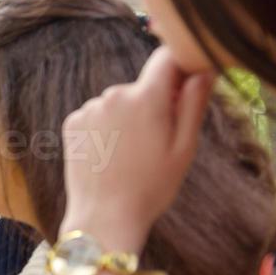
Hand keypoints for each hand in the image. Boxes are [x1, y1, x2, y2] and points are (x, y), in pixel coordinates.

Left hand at [59, 47, 212, 250]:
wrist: (104, 217)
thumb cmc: (151, 186)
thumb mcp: (185, 147)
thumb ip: (194, 102)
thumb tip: (203, 68)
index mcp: (146, 98)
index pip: (166, 58)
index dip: (180, 66)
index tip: (186, 85)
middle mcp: (113, 95)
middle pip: (142, 86)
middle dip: (154, 103)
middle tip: (158, 142)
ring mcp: (89, 108)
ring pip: (119, 103)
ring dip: (128, 118)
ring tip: (131, 154)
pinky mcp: (72, 122)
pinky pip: (97, 115)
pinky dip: (106, 128)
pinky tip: (111, 155)